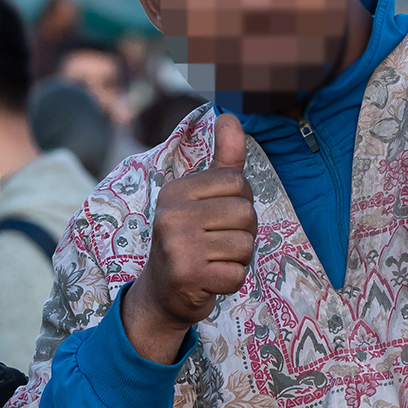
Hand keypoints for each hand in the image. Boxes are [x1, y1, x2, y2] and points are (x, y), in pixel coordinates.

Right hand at [121, 113, 256, 363]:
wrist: (162, 294)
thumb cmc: (190, 240)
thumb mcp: (203, 197)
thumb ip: (222, 158)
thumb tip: (229, 114)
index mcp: (176, 190)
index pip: (237, 182)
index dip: (240, 203)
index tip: (218, 219)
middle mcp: (171, 213)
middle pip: (246, 213)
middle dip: (243, 234)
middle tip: (217, 244)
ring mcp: (177, 245)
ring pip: (245, 245)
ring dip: (238, 259)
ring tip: (213, 261)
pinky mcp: (187, 275)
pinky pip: (237, 274)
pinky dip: (231, 281)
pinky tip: (210, 279)